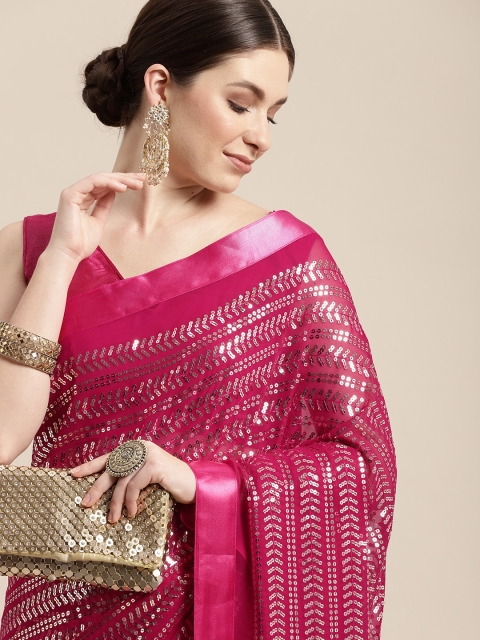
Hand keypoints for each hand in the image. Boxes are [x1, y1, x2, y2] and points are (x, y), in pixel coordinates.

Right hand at [46, 172, 145, 264]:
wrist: (68, 255)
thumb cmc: (80, 244)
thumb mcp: (98, 222)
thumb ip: (104, 206)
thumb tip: (113, 193)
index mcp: (83, 199)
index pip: (105, 186)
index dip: (123, 182)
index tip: (140, 183)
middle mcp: (77, 193)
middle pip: (104, 179)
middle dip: (125, 178)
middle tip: (143, 178)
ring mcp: (73, 192)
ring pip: (100, 178)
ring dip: (120, 179)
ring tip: (137, 184)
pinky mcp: (70, 194)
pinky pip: (93, 182)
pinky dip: (109, 182)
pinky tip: (123, 187)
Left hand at [70, 441, 195, 523]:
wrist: (194, 485)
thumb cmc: (169, 485)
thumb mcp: (145, 478)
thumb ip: (129, 477)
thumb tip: (101, 492)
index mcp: (136, 449)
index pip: (109, 457)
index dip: (90, 466)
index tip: (73, 474)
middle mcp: (140, 448)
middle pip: (112, 469)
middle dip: (96, 488)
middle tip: (85, 504)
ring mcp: (147, 454)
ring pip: (122, 481)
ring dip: (116, 503)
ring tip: (113, 519)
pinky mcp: (154, 465)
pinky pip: (134, 486)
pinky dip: (130, 502)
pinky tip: (131, 513)